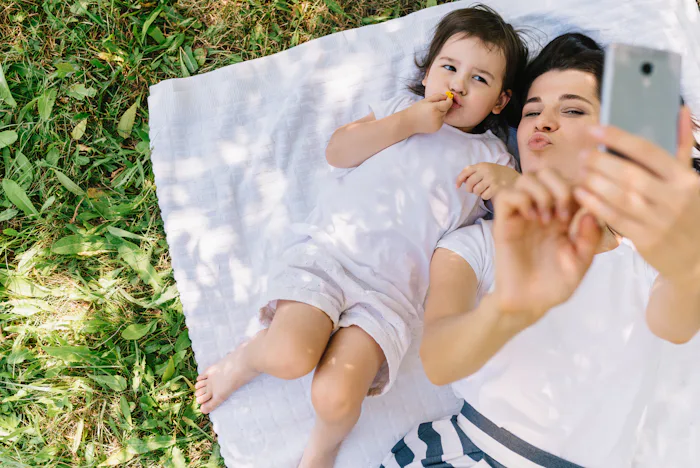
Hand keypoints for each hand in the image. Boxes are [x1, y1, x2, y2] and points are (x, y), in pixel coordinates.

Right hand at [405, 93, 452, 133]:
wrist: (409, 122)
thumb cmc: (416, 109)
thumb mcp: (426, 100)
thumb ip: (438, 96)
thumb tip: (447, 96)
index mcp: (434, 108)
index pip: (448, 103)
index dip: (449, 100)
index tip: (447, 98)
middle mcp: (437, 117)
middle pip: (446, 109)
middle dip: (443, 106)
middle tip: (433, 106)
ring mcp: (438, 124)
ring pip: (444, 115)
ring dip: (441, 113)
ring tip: (431, 113)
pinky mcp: (437, 128)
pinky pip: (441, 121)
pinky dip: (438, 119)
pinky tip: (430, 118)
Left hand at [456, 163, 519, 199]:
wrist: (514, 177)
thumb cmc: (496, 174)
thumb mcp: (485, 168)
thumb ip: (474, 171)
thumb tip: (461, 181)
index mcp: (482, 165)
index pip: (466, 171)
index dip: (459, 180)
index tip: (457, 186)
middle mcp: (486, 171)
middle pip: (470, 183)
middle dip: (469, 189)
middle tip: (473, 190)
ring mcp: (492, 179)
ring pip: (476, 191)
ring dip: (478, 193)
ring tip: (483, 190)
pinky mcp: (497, 187)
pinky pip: (484, 196)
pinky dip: (485, 196)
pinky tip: (489, 192)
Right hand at [493, 169, 602, 323]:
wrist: (528, 304)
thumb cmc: (555, 285)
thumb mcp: (581, 264)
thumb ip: (590, 240)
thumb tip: (591, 212)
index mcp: (564, 217)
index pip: (571, 183)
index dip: (580, 190)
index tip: (584, 214)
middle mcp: (543, 211)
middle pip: (547, 173)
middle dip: (560, 186)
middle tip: (564, 215)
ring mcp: (522, 215)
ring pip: (527, 178)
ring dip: (541, 192)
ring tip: (546, 218)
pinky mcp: (503, 223)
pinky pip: (506, 195)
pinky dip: (521, 199)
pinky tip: (531, 218)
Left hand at [575, 107, 699, 283]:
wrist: (699, 257)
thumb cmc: (690, 210)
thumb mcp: (690, 178)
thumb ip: (682, 145)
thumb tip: (681, 110)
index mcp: (685, 178)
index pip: (647, 151)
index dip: (617, 138)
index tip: (594, 130)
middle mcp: (674, 198)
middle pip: (629, 174)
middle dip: (600, 162)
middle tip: (581, 155)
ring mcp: (660, 221)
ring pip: (619, 197)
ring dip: (594, 182)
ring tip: (579, 172)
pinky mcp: (647, 240)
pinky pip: (614, 219)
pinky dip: (594, 205)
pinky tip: (581, 194)